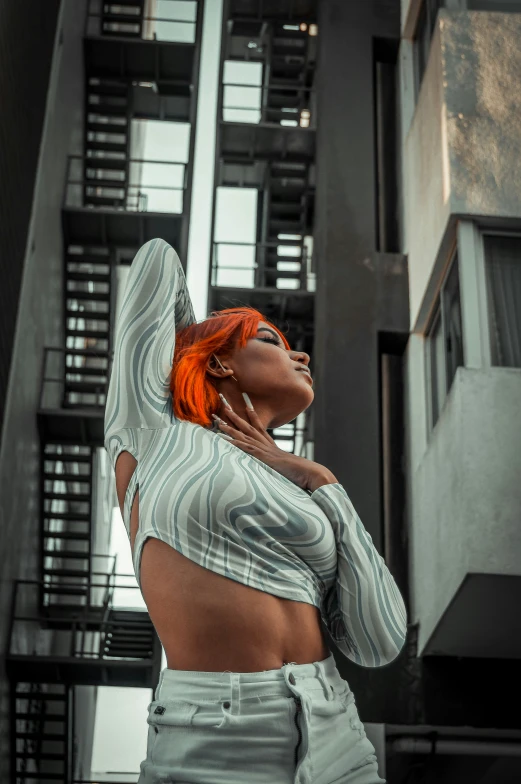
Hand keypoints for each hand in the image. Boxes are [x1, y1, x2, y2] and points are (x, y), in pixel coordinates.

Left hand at [213, 401, 336, 492]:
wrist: (311, 473)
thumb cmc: (301, 473)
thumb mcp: (287, 467)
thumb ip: (281, 464)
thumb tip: (281, 466)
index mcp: (271, 445)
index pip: (258, 424)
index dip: (251, 412)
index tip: (244, 400)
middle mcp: (267, 444)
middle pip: (247, 425)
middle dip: (234, 413)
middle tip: (223, 399)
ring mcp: (265, 450)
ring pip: (244, 434)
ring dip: (230, 426)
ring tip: (217, 418)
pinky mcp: (264, 458)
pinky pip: (247, 448)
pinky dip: (236, 443)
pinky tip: (226, 439)